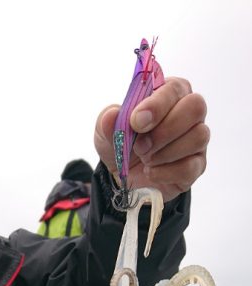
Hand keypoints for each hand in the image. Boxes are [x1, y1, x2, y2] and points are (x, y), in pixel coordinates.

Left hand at [94, 77, 209, 201]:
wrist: (123, 177)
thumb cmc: (121, 144)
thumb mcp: (106, 131)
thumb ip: (108, 121)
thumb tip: (111, 115)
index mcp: (169, 94)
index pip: (175, 88)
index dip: (157, 105)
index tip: (136, 122)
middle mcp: (189, 113)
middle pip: (196, 107)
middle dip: (165, 129)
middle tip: (140, 146)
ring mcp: (196, 140)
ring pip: (198, 137)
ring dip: (165, 152)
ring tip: (145, 159)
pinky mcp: (196, 165)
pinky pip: (191, 166)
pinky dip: (166, 172)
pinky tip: (151, 172)